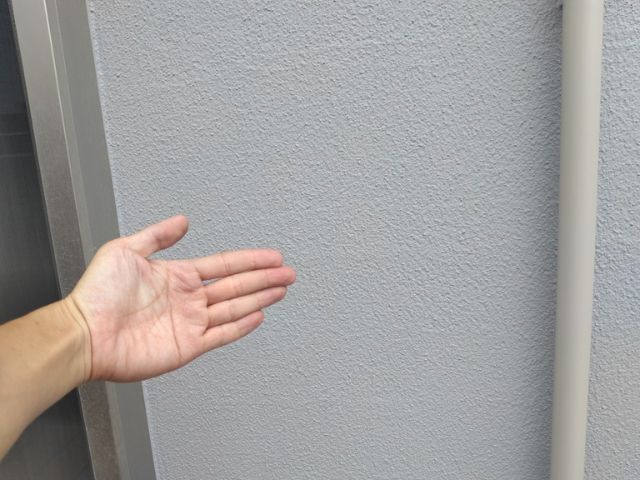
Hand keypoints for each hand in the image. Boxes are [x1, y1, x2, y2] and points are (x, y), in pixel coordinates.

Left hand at [67, 215, 294, 381]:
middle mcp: (188, 299)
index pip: (223, 265)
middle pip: (236, 285)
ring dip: (260, 297)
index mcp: (177, 276)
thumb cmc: (96, 294)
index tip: (272, 256)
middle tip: (288, 273)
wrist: (84, 333)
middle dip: (264, 278)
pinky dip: (242, 326)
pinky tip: (259, 315)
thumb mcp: (125, 250)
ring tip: (281, 289)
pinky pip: (222, 334)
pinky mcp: (187, 346)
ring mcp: (190, 323)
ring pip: (234, 307)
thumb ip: (158, 235)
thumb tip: (183, 221)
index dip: (250, 260)